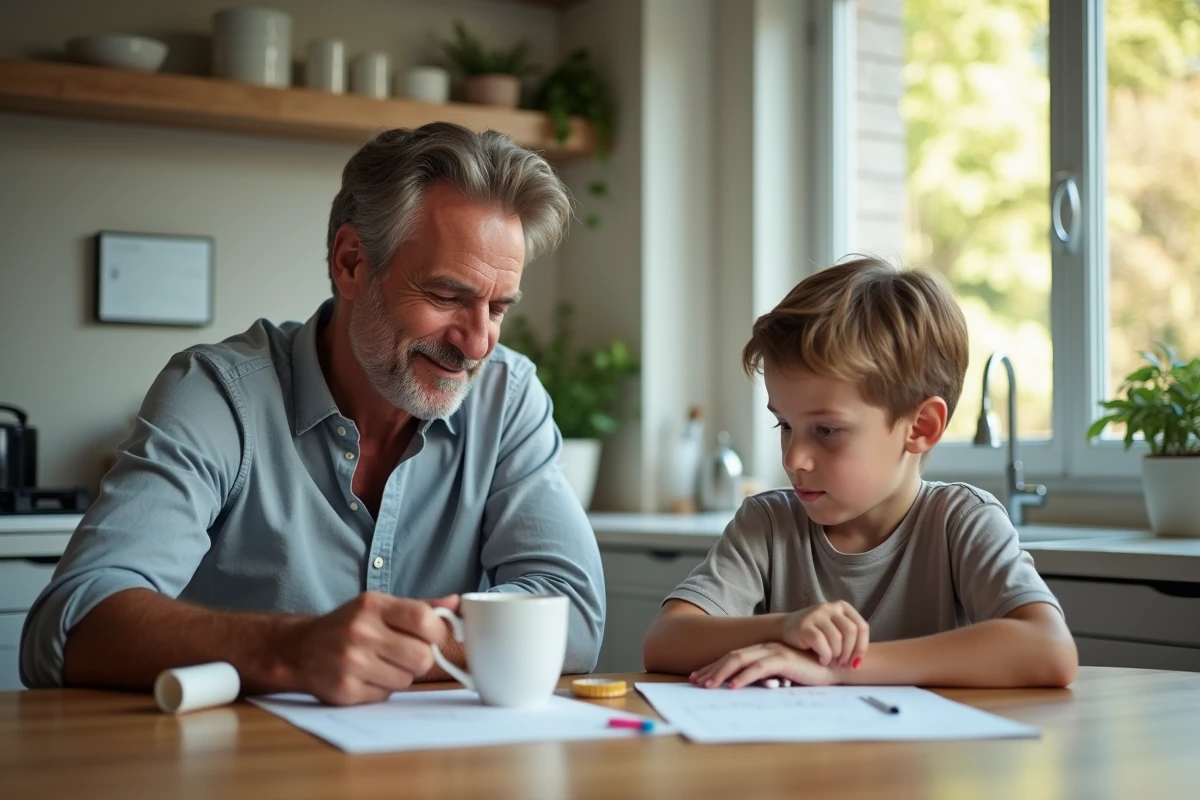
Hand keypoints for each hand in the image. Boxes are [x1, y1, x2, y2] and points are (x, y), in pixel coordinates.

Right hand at [284, 591, 459, 704]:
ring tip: (382, 664)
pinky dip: (382, 689)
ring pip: (406, 679)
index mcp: (372, 605)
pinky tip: (367, 676)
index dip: (438, 631)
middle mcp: (360, 632)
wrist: (299, 649)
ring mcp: (351, 663)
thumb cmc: (348, 625)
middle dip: (421, 659)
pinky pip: (386, 696)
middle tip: (407, 654)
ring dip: (401, 675)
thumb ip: (420, 606)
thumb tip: (457, 602)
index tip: (433, 636)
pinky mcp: (345, 691)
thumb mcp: (380, 606)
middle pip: (422, 656)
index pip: (423, 619)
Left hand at [689, 642, 835, 688]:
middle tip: (695, 682)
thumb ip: (765, 679)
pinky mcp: (784, 659)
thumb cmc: (810, 673)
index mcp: (762, 650)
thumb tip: (742, 689)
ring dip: (721, 673)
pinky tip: (732, 686)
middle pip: (731, 657)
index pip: (732, 658)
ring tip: (707, 686)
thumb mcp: (782, 676)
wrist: (835, 666)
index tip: (698, 678)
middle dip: (711, 670)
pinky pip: (758, 668)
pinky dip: (743, 677)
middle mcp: (764, 647)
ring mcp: (773, 651)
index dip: (714, 668)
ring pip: (740, 661)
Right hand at [780, 600, 868, 667]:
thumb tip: (861, 660)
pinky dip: (825, 657)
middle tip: (843, 664)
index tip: (856, 662)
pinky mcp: (805, 625)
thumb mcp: (835, 629)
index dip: (862, 647)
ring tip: (831, 661)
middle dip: (850, 653)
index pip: (862, 627)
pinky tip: (821, 659)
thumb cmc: (815, 634)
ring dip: (836, 656)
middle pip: (851, 632)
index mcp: (842, 606)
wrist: (785, 629)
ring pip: (837, 640)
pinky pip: (822, 645)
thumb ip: (849, 637)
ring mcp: (816, 614)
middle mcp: (830, 607)